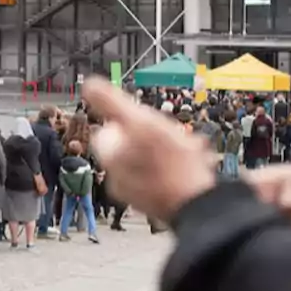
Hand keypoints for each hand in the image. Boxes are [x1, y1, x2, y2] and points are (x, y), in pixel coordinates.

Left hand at [84, 79, 217, 221]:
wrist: (202, 205)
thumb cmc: (170, 163)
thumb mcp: (139, 121)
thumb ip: (112, 103)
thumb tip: (88, 85)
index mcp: (110, 160)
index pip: (109, 129)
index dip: (127, 120)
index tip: (145, 118)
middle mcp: (120, 179)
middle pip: (133, 144)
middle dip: (155, 133)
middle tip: (172, 131)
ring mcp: (142, 194)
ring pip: (154, 159)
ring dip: (173, 148)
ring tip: (192, 146)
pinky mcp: (163, 202)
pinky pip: (169, 175)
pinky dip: (182, 165)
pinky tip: (198, 161)